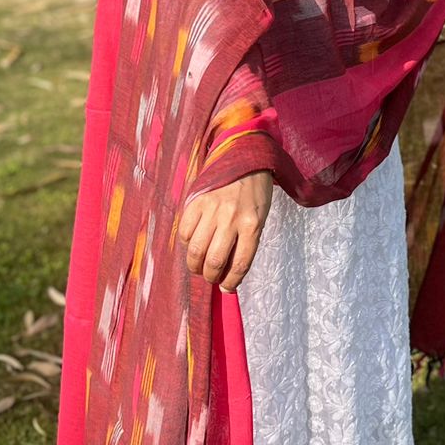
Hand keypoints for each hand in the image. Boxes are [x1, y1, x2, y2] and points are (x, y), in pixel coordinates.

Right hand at [177, 169, 273, 291]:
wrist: (246, 156)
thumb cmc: (255, 193)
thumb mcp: (259, 218)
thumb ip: (245, 243)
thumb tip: (227, 274)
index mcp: (253, 224)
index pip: (240, 264)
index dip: (231, 282)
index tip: (226, 288)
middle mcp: (232, 218)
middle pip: (214, 261)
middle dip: (210, 277)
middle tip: (210, 277)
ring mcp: (212, 209)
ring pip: (195, 250)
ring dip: (195, 265)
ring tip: (198, 265)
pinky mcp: (196, 201)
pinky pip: (184, 231)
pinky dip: (186, 243)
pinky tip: (193, 242)